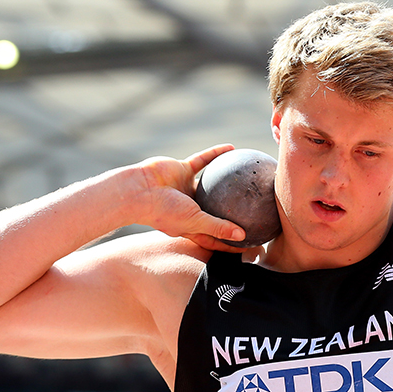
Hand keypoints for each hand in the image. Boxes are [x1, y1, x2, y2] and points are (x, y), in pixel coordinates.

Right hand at [133, 144, 247, 250]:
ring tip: (247, 175)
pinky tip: (232, 148)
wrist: (137, 190)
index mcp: (191, 226)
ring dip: (227, 179)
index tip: (252, 243)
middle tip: (255, 209)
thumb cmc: (163, 211)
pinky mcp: (182, 170)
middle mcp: (190, 208)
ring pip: (212, 184)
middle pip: (216, 211)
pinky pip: (203, 160)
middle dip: (233, 212)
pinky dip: (216, 153)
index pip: (216, 237)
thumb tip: (243, 237)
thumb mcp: (194, 222)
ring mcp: (187, 188)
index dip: (232, 242)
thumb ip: (218, 228)